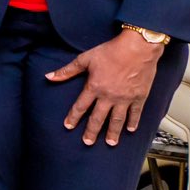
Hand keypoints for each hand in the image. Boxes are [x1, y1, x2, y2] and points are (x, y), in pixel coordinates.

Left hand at [48, 28, 165, 145]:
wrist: (138, 47)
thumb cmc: (112, 50)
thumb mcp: (85, 59)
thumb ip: (67, 70)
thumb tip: (49, 76)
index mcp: (94, 87)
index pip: (80, 106)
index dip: (73, 117)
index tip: (68, 126)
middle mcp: (109, 96)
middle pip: (98, 118)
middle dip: (91, 131)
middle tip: (87, 142)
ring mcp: (125, 98)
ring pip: (117, 120)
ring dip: (113, 132)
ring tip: (110, 143)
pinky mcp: (139, 96)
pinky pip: (135, 113)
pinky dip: (133, 122)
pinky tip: (131, 129)